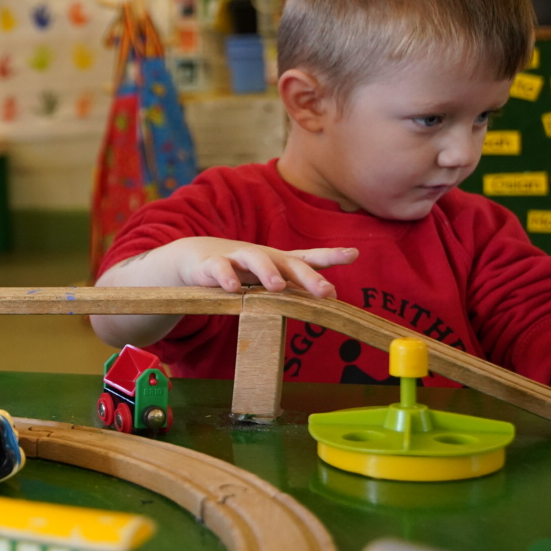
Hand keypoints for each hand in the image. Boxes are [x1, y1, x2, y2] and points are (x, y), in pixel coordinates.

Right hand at [169, 238, 357, 296]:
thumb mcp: (272, 276)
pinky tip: (233, 289)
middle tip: (326, 291)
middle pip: (288, 262)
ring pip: (255, 258)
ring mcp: (237, 258)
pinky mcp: (211, 265)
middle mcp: (262, 256)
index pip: (308, 258)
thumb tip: (335, 295)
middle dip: (308, 276)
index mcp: (278, 261)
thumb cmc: (243, 270)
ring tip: (278, 287)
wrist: (197, 259)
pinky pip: (220, 268)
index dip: (331, 256)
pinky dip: (226, 277)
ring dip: (268, 272)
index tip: (354, 254)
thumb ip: (300, 284)